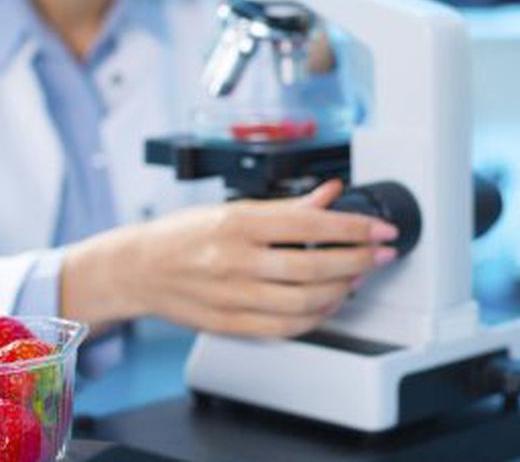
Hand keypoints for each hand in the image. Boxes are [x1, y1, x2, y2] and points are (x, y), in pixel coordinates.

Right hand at [61, 180, 397, 337]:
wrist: (138, 268)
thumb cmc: (181, 235)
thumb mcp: (232, 208)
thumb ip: (285, 207)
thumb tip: (329, 194)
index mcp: (237, 223)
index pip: (311, 224)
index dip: (355, 228)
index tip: (381, 230)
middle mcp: (235, 260)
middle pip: (314, 266)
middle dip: (359, 260)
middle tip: (380, 253)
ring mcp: (233, 295)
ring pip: (305, 301)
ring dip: (343, 290)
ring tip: (357, 276)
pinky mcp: (231, 323)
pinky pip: (287, 327)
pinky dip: (317, 317)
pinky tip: (329, 303)